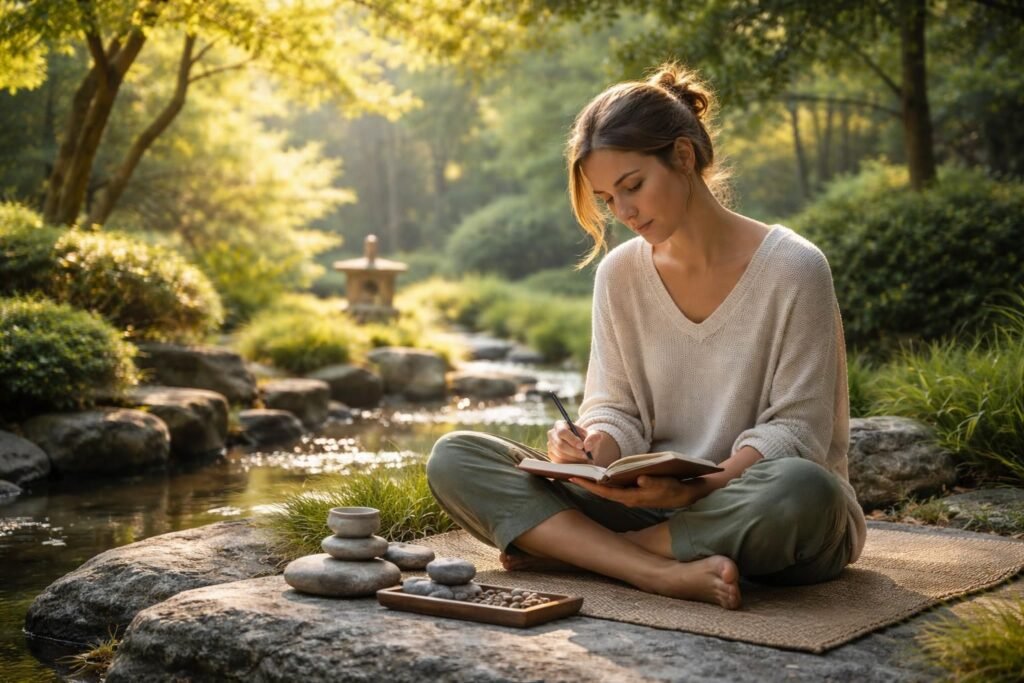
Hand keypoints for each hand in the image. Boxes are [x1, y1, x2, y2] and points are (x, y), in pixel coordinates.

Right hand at [547, 420, 592, 463]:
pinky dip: (570, 463)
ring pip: (560, 455)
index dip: (572, 439)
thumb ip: (593, 437)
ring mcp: (550, 446)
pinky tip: (578, 462)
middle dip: (574, 452)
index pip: (562, 432)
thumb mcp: (593, 435)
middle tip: (585, 456)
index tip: (582, 446)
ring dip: (573, 459)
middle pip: (560, 445)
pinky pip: (559, 462)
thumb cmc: (587, 439)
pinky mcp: (551, 456)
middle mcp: (552, 434)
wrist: (584, 448)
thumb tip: (587, 446)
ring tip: (584, 459)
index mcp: (560, 425)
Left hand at [568, 475, 710, 508]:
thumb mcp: (666, 485)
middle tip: (568, 473)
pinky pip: (615, 487)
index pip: (605, 492)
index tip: (574, 477)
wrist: (687, 496)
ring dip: (593, 482)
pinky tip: (598, 474)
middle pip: (601, 491)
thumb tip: (639, 478)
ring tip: (579, 472)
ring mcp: (631, 496)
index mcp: (632, 498)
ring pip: (607, 490)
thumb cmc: (675, 489)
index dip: (589, 485)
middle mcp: (628, 498)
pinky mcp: (634, 492)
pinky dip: (605, 481)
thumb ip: (653, 482)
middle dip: (586, 483)